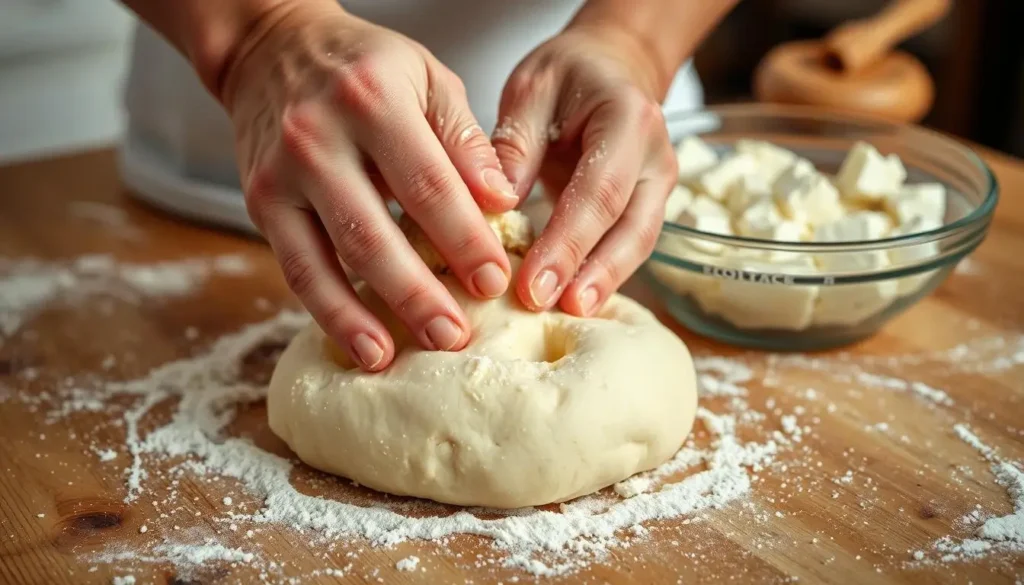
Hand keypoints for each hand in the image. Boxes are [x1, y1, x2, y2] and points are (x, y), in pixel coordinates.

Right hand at [221, 2, 517, 370]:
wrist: (273, 48)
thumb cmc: (365, 66)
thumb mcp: (427, 78)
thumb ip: (465, 139)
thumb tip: (501, 201)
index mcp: (372, 100)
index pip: (428, 184)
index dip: (464, 239)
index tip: (495, 281)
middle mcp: (318, 139)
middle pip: (373, 233)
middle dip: (417, 293)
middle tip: (455, 336)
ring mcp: (281, 176)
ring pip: (325, 262)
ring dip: (365, 316)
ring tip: (400, 357)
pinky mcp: (261, 205)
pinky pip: (295, 269)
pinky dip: (327, 312)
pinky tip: (360, 344)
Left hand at [492, 23, 677, 316]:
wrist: (608, 69)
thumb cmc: (566, 76)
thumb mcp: (531, 90)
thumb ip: (514, 143)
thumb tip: (497, 203)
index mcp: (628, 118)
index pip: (600, 190)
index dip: (568, 242)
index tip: (534, 282)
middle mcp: (656, 156)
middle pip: (630, 226)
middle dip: (591, 274)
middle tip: (551, 308)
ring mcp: (659, 185)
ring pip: (638, 245)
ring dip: (602, 283)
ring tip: (565, 315)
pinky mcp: (649, 207)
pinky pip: (629, 246)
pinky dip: (602, 275)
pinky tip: (573, 301)